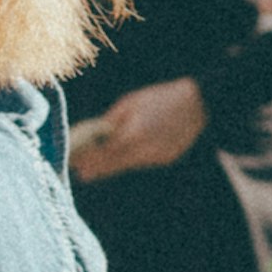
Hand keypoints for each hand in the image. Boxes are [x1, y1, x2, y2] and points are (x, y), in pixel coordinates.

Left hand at [70, 76, 207, 180]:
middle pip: (114, 164)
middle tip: (81, 173)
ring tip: (98, 165)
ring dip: (114, 162)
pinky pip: (143, 160)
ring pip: (129, 163)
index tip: (74, 164)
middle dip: (97, 168)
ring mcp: (156, 157)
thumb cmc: (160, 98)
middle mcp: (144, 150)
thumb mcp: (130, 103)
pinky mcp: (166, 159)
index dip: (88, 160)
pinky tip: (132, 149)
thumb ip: (110, 122)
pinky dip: (134, 156)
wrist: (198, 104)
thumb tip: (94, 134)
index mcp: (133, 134)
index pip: (104, 153)